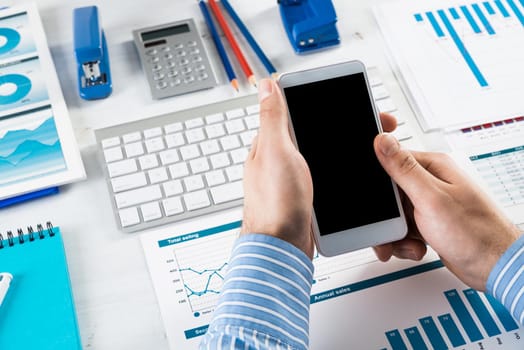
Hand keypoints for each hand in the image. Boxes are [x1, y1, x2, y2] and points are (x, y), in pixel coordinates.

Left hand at [241, 78, 397, 258]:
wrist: (282, 248)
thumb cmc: (274, 203)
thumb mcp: (276, 152)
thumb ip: (273, 118)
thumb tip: (266, 85)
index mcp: (270, 143)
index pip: (295, 111)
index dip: (319, 102)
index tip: (344, 99)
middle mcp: (280, 159)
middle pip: (314, 132)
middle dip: (340, 126)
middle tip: (369, 124)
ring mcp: (293, 177)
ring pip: (323, 155)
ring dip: (343, 148)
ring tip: (370, 145)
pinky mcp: (306, 195)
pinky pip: (326, 176)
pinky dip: (342, 171)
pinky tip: (356, 170)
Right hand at [373, 133, 520, 289]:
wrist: (494, 266)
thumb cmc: (474, 232)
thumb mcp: (431, 197)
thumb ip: (403, 168)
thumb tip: (382, 141)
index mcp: (433, 167)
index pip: (392, 162)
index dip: (380, 183)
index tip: (376, 201)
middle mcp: (432, 183)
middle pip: (391, 194)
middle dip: (387, 216)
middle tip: (391, 229)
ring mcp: (430, 204)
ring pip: (395, 215)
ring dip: (396, 233)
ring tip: (408, 241)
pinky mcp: (429, 223)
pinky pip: (404, 229)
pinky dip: (405, 241)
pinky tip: (416, 246)